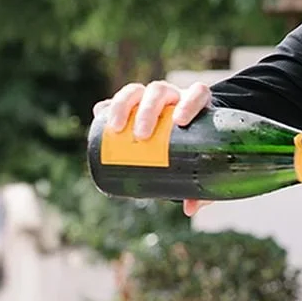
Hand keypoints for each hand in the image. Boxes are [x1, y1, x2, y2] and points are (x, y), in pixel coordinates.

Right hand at [93, 79, 213, 214]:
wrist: (183, 138)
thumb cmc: (197, 151)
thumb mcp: (201, 166)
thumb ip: (201, 188)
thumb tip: (189, 209)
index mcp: (196, 104)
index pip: (197, 93)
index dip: (190, 102)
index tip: (180, 122)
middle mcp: (173, 97)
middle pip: (160, 91)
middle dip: (149, 110)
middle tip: (142, 136)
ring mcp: (150, 98)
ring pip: (136, 91)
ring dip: (124, 105)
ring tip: (116, 129)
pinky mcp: (130, 106)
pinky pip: (115, 100)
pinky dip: (107, 106)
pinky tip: (99, 115)